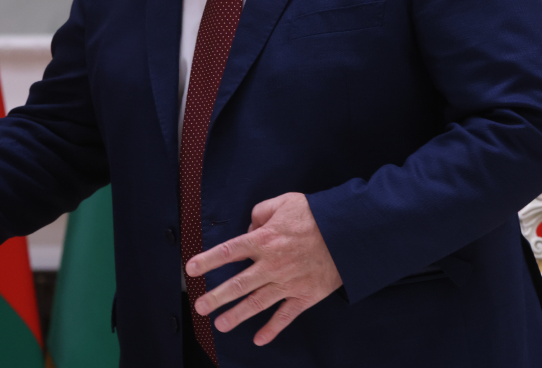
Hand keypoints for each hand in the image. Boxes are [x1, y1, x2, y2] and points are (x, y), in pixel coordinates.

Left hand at [187, 192, 341, 345]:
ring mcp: (288, 283)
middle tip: (199, 307)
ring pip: (257, 303)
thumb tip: (250, 226)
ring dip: (237, 315)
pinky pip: (286, 316)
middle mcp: (272, 265)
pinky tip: (258, 339)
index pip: (228, 252)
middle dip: (216, 296)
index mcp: (264, 240)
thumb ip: (260, 212)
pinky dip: (272, 329)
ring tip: (219, 324)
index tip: (190, 270)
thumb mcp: (284, 202)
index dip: (208, 261)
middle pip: (238, 283)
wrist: (351, 233)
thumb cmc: (316, 215)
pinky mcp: (305, 295)